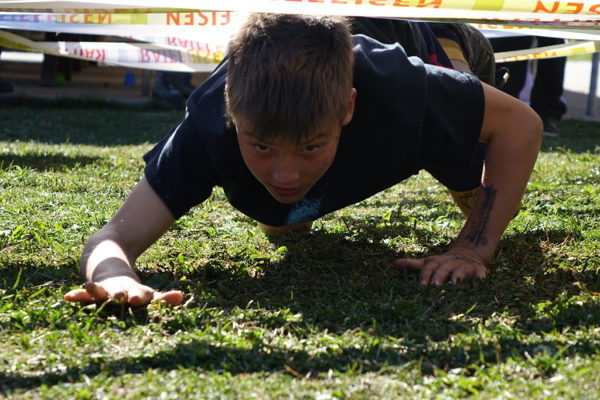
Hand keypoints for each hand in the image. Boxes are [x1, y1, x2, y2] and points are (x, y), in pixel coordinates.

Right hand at [64, 276, 182, 306]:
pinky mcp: (93, 291)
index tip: (139, 298)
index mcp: (136, 293)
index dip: (141, 296)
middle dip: (121, 295)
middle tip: (120, 296)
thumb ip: (164, 299)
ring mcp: (106, 290)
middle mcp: (120, 291)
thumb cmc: (131, 289)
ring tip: (88, 286)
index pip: (141, 296)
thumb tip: (181, 297)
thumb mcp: (148, 293)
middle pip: (121, 293)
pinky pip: (84, 295)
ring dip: (96, 291)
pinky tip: (67, 296)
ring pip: (101, 292)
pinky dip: (77, 294)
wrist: (109, 264)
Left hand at [394, 247, 486, 285]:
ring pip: (461, 271)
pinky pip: (480, 274)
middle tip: (435, 285)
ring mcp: (465, 266)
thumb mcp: (428, 263)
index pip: (429, 267)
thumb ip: (412, 264)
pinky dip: (481, 277)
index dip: (425, 274)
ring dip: (458, 275)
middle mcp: (450, 263)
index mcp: (437, 262)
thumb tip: (394, 263)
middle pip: (444, 269)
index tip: (422, 284)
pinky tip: (481, 281)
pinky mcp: (479, 270)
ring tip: (455, 283)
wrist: (467, 254)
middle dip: (440, 276)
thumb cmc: (442, 264)